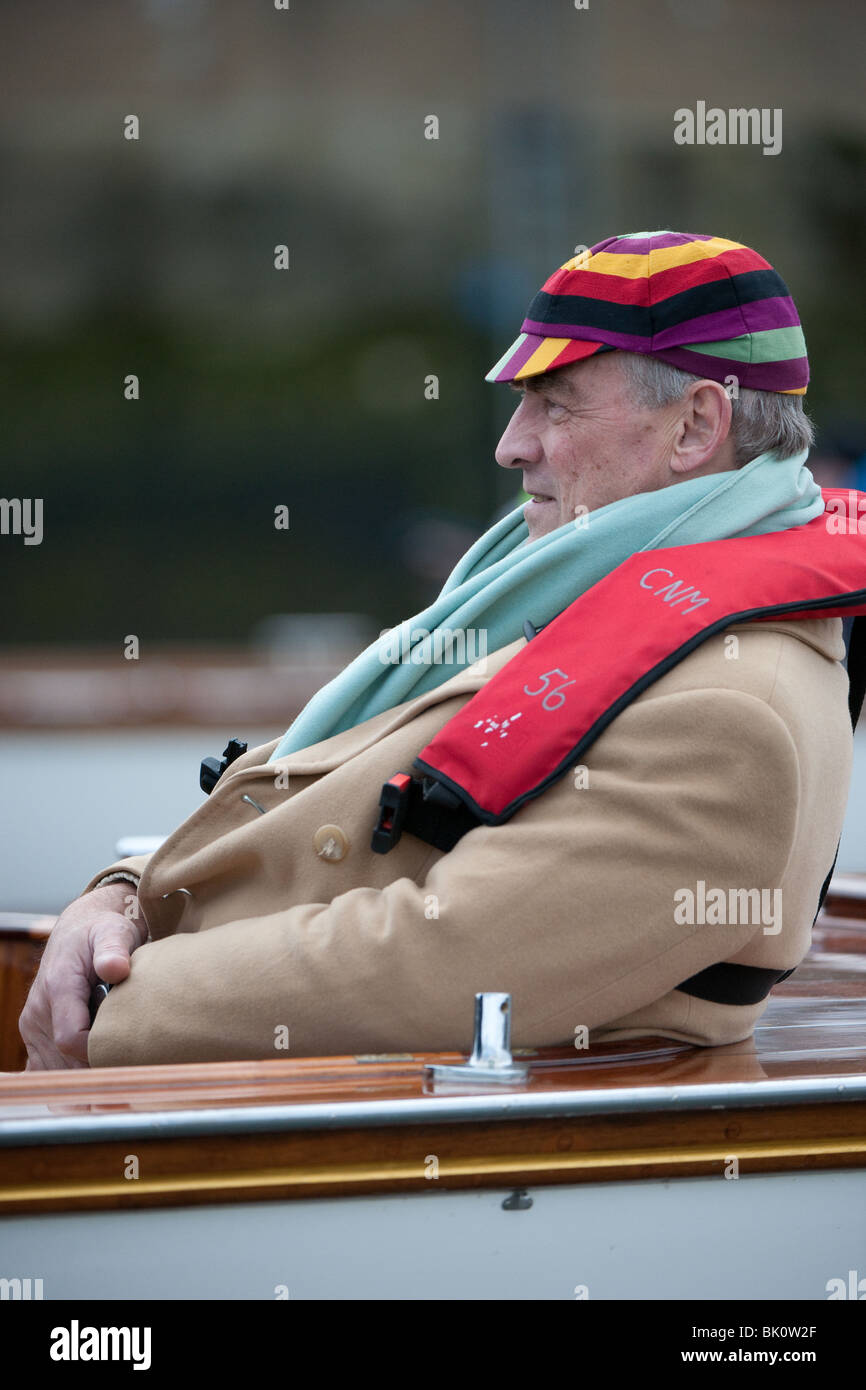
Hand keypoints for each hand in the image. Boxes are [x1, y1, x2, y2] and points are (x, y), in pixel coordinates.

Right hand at [20, 883, 146, 1069]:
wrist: (80, 930)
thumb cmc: (102, 932)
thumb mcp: (112, 931)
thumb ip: (113, 949)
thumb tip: (115, 968)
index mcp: (57, 988)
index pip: (71, 1040)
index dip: (100, 1053)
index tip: (130, 1054)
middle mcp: (38, 1012)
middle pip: (63, 1064)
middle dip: (97, 1075)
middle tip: (133, 1079)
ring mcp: (33, 1028)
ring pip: (55, 1073)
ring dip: (85, 1083)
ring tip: (120, 1081)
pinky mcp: (35, 1037)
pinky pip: (45, 1071)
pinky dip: (69, 1082)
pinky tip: (97, 1083)